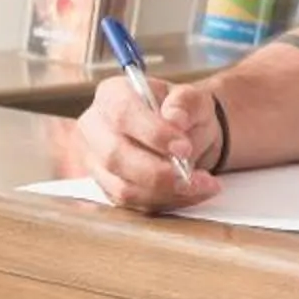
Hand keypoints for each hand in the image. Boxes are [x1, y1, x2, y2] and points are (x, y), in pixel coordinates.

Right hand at [77, 75, 222, 213]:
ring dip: (166, 192)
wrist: (185, 135)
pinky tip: (192, 192)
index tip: (184, 148)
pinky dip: (167, 201)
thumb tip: (175, 119)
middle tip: (193, 175)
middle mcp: (96, 127)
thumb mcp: (193, 98)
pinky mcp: (108, 187)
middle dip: (158, 172)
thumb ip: (185, 103)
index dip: (153, 134)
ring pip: (123, 187)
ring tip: (202, 185)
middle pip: (114, 156)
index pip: (123, 114)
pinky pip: (134, 203)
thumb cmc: (183, 113)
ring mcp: (98, 161)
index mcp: (113, 95)